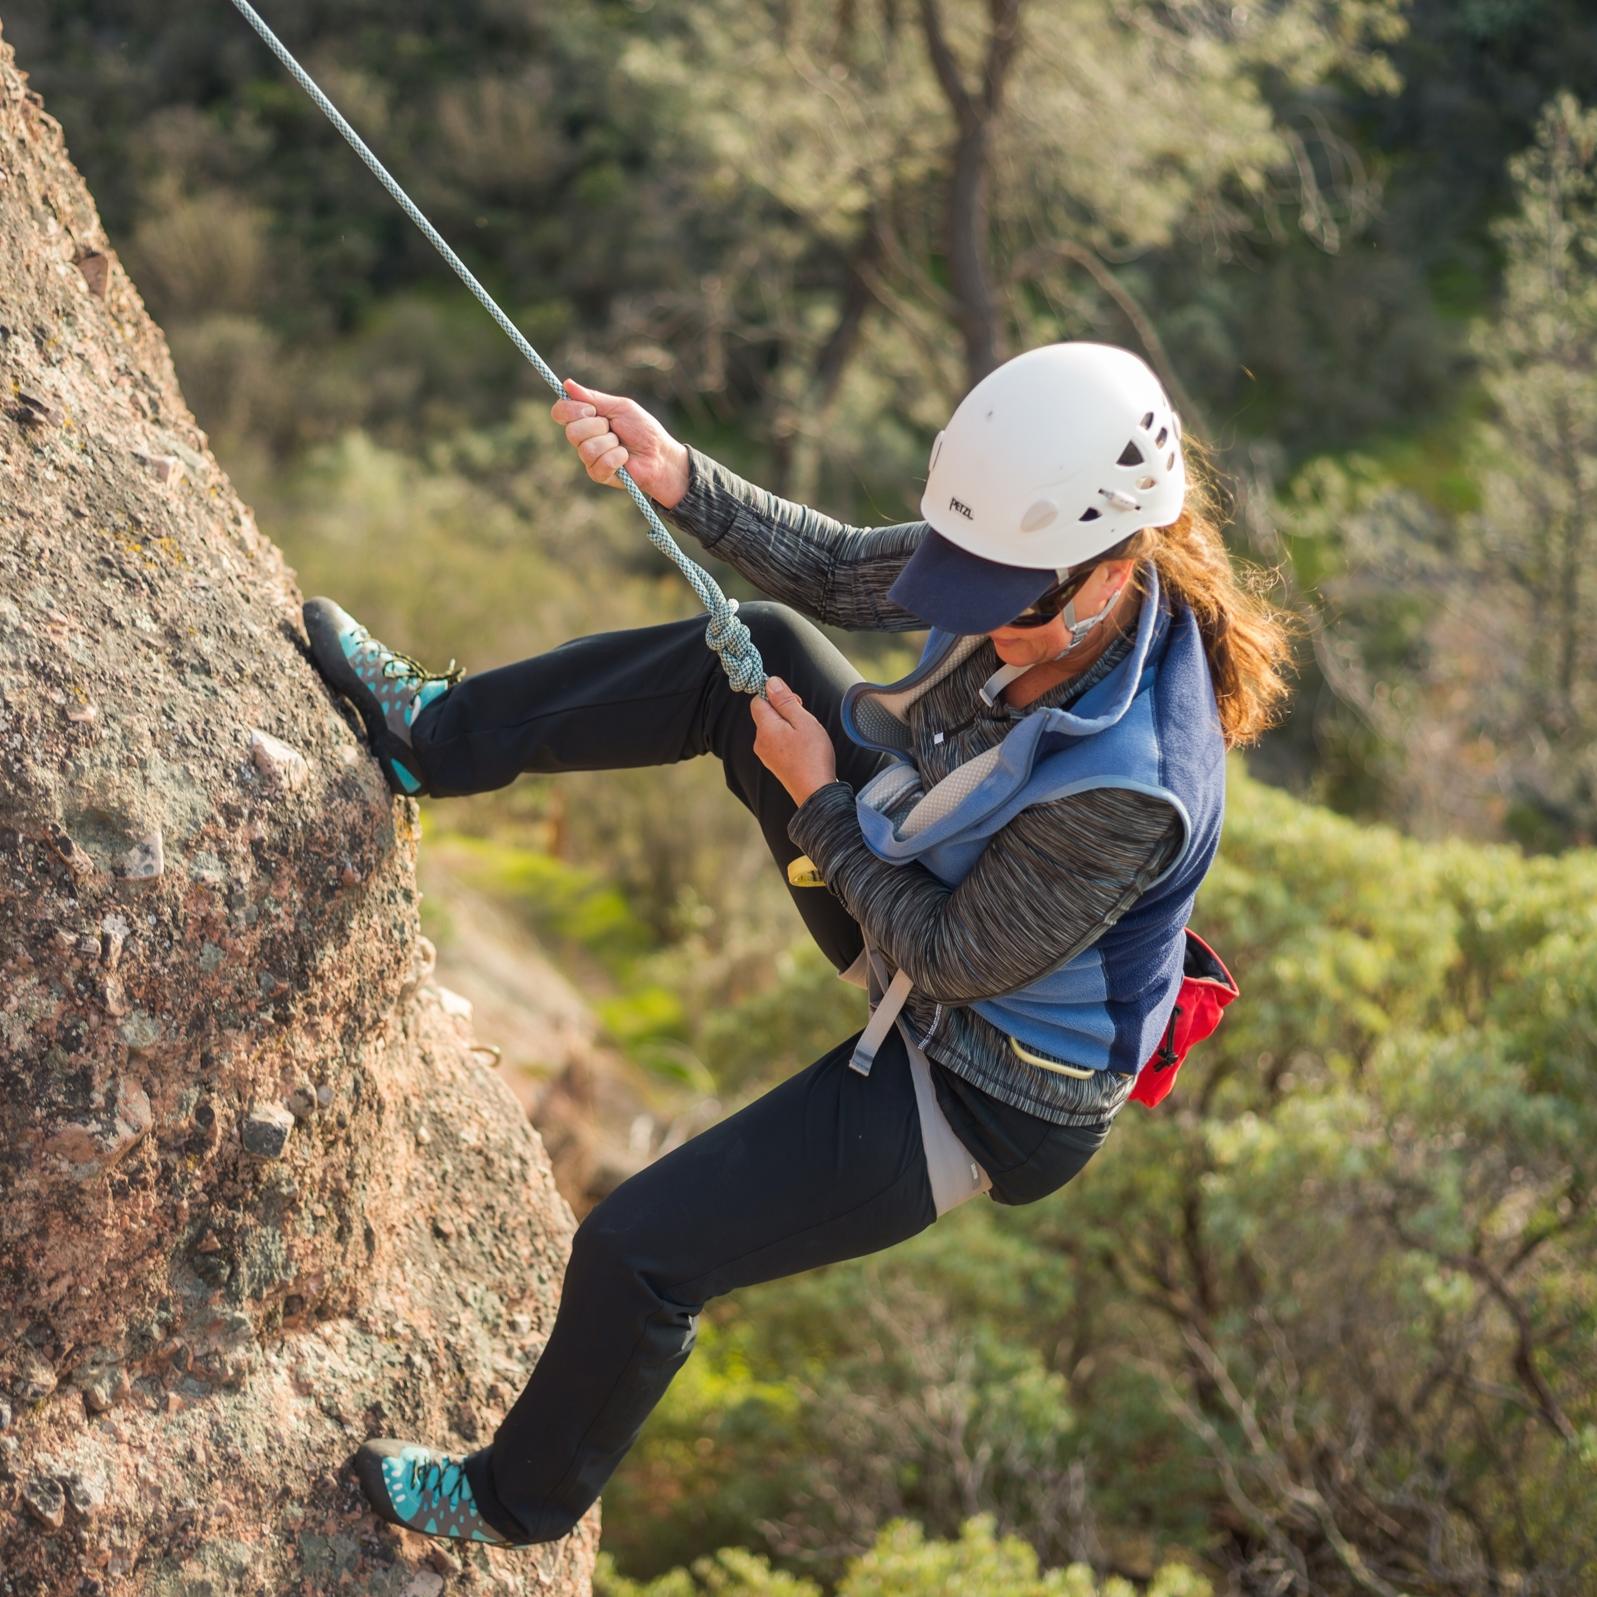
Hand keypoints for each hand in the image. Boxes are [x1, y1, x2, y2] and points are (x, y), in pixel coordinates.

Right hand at [550, 378, 690, 506]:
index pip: (560, 412)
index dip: (571, 410)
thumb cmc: (643, 430)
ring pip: (586, 448)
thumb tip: (567, 384)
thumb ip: (594, 398)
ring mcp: (589, 458)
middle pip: (571, 431)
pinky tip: (625, 458)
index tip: (591, 410)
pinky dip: (617, 457)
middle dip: (597, 427)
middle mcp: (583, 438)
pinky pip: (600, 463)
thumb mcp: (621, 407)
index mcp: (585, 419)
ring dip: (610, 443)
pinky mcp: (598, 474)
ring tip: (622, 444)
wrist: (660, 454)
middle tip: (613, 428)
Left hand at [750, 677, 837, 805]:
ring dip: (788, 726)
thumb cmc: (812, 756)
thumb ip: (785, 700)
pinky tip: (803, 748)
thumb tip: (770, 682)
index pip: (757, 700)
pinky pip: (776, 743)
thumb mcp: (803, 721)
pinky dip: (788, 740)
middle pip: (765, 715)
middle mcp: (759, 741)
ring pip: (772, 729)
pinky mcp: (773, 764)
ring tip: (806, 737)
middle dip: (784, 711)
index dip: (775, 696)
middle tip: (804, 720)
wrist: (815, 792)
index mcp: (765, 728)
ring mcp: (765, 755)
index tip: (794, 702)